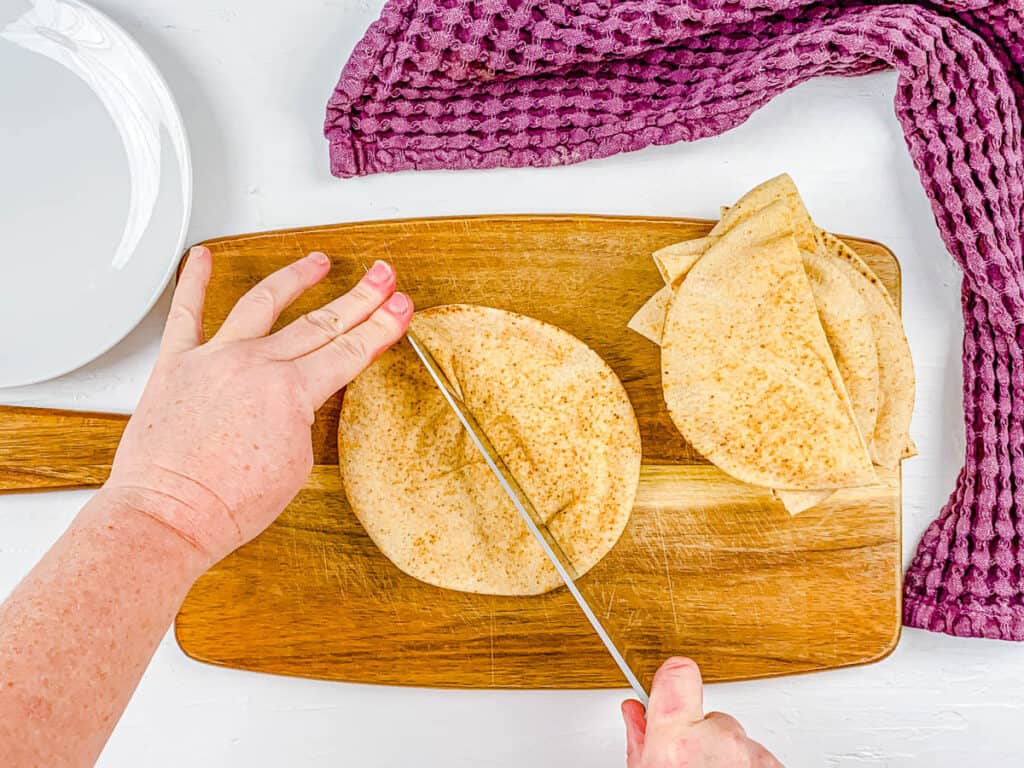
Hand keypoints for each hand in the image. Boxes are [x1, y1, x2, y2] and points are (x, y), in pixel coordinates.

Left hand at [104, 246, 412, 564]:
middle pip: (321, 322)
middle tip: (382, 276)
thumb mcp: (295, 464)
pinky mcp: (176, 363)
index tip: (400, 306)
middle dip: (360, 297)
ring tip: (317, 261)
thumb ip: (304, 418)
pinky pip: (185, 312)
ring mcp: (215, 358)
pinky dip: (193, 281)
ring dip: (296, 278)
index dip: (381, 326)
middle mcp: (255, 365)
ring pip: (263, 304)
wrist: (167, 517)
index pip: (349, 351)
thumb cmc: (227, 504)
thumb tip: (303, 395)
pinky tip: (202, 258)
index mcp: (291, 393)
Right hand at [622, 658, 782, 766]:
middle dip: (701, 735)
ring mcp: (752, 755)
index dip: (672, 678)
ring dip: (725, 756)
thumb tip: (635, 712)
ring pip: (737, 739)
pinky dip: (746, 767)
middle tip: (688, 762)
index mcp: (678, 741)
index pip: (678, 674)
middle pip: (711, 716)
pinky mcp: (775, 766)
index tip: (668, 681)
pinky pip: (758, 757)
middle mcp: (719, 743)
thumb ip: (641, 740)